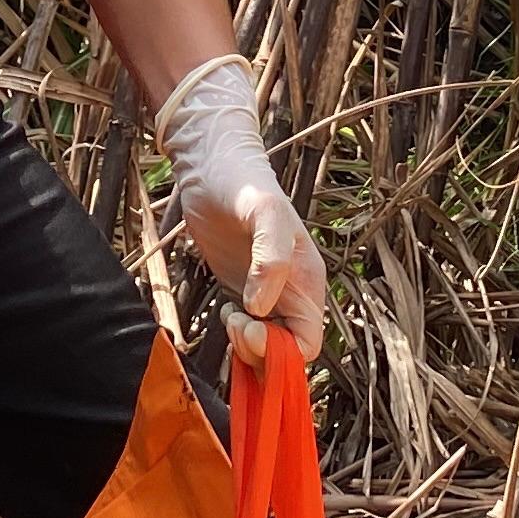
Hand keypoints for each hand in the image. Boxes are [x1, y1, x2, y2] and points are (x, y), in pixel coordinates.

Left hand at [157, 56, 327, 364]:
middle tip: (233, 322)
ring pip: (265, 349)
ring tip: (227, 316)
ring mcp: (266, 296)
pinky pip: (247, 334)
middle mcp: (292, 294)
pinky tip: (223, 314)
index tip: (250, 328)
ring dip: (245, 348)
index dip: (280, 350)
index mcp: (308, 281)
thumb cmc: (242, 181)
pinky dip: (235, 338)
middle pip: (286, 353)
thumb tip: (261, 309)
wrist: (211, 164)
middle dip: (260, 352)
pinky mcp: (241, 294)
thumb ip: (271, 258)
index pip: (307, 343)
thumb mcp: (264, 211)